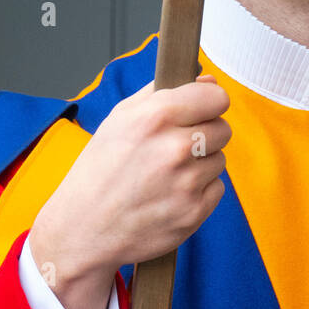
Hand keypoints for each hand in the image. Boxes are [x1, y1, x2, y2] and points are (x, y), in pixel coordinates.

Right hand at [29, 75, 229, 308]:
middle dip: (205, 135)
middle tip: (177, 148)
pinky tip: (172, 195)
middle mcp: (175, 148)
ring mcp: (187, 183)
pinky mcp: (194, 212)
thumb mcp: (121, 118)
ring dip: (201, 165)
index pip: (217, 98)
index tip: (202, 111)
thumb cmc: (101, 169)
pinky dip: (200, 192)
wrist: (85, 227)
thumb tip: (208, 81)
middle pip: (223, 129)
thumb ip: (164, 92)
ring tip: (168, 175)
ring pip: (219, 160)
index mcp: (156, 117)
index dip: (210, 103)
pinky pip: (216, 189)